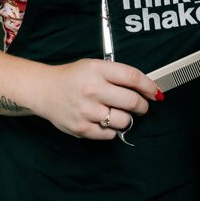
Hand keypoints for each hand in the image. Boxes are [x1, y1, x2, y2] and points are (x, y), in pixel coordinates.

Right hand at [34, 57, 161, 139]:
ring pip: (123, 120)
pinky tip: (103, 120)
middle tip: (141, 106)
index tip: (155, 93)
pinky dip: (111, 129)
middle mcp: (92, 89)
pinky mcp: (81, 127)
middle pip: (132, 101)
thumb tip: (147, 88)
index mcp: (97, 70)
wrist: (43, 90)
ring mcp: (86, 110)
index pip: (132, 77)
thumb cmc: (72, 78)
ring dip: (126, 119)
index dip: (149, 86)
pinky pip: (109, 134)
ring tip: (117, 113)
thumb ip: (118, 75)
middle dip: (142, 106)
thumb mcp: (94, 66)